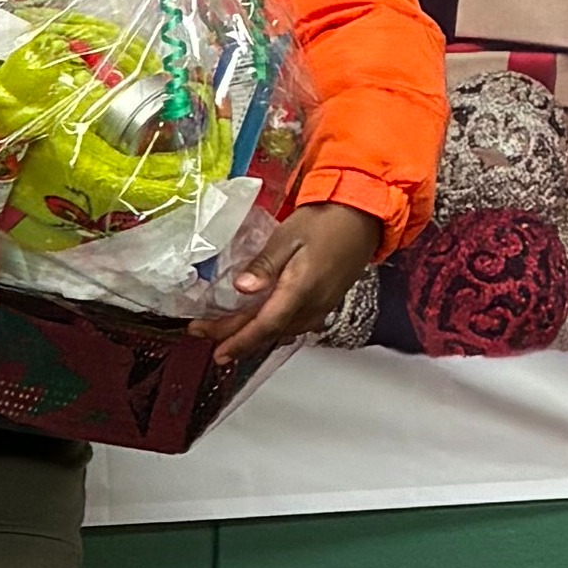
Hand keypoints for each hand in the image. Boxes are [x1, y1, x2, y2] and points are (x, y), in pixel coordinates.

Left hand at [193, 201, 381, 361]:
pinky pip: (294, 323)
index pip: (265, 326)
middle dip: (235, 337)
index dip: (239, 341)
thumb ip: (264, 265)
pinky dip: (270, 326)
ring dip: (252, 333)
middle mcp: (313, 306)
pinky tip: (257, 322)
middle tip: (203, 334)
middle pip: (269, 331)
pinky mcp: (326, 301)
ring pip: (282, 330)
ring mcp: (322, 306)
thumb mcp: (288, 236)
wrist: (363, 216)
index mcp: (301, 290)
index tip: (217, 352)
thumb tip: (242, 287)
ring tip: (224, 332)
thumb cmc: (325, 220)